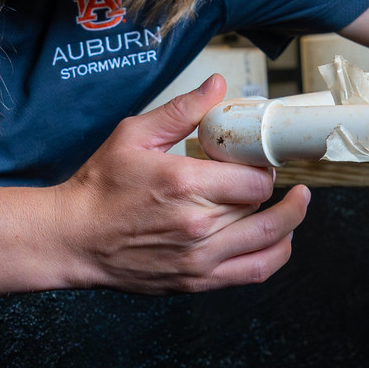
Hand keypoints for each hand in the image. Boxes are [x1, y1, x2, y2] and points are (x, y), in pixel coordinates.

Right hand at [51, 75, 310, 292]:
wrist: (72, 238)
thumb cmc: (99, 187)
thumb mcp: (134, 136)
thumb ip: (181, 111)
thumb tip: (216, 86)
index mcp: (184, 184)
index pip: (254, 178)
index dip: (264, 166)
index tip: (259, 159)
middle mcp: (197, 225)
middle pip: (263, 206)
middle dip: (272, 189)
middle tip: (270, 176)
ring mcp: (199, 258)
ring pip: (269, 240)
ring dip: (289, 221)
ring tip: (296, 204)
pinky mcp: (197, 280)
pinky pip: (255, 271)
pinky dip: (277, 254)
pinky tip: (281, 238)